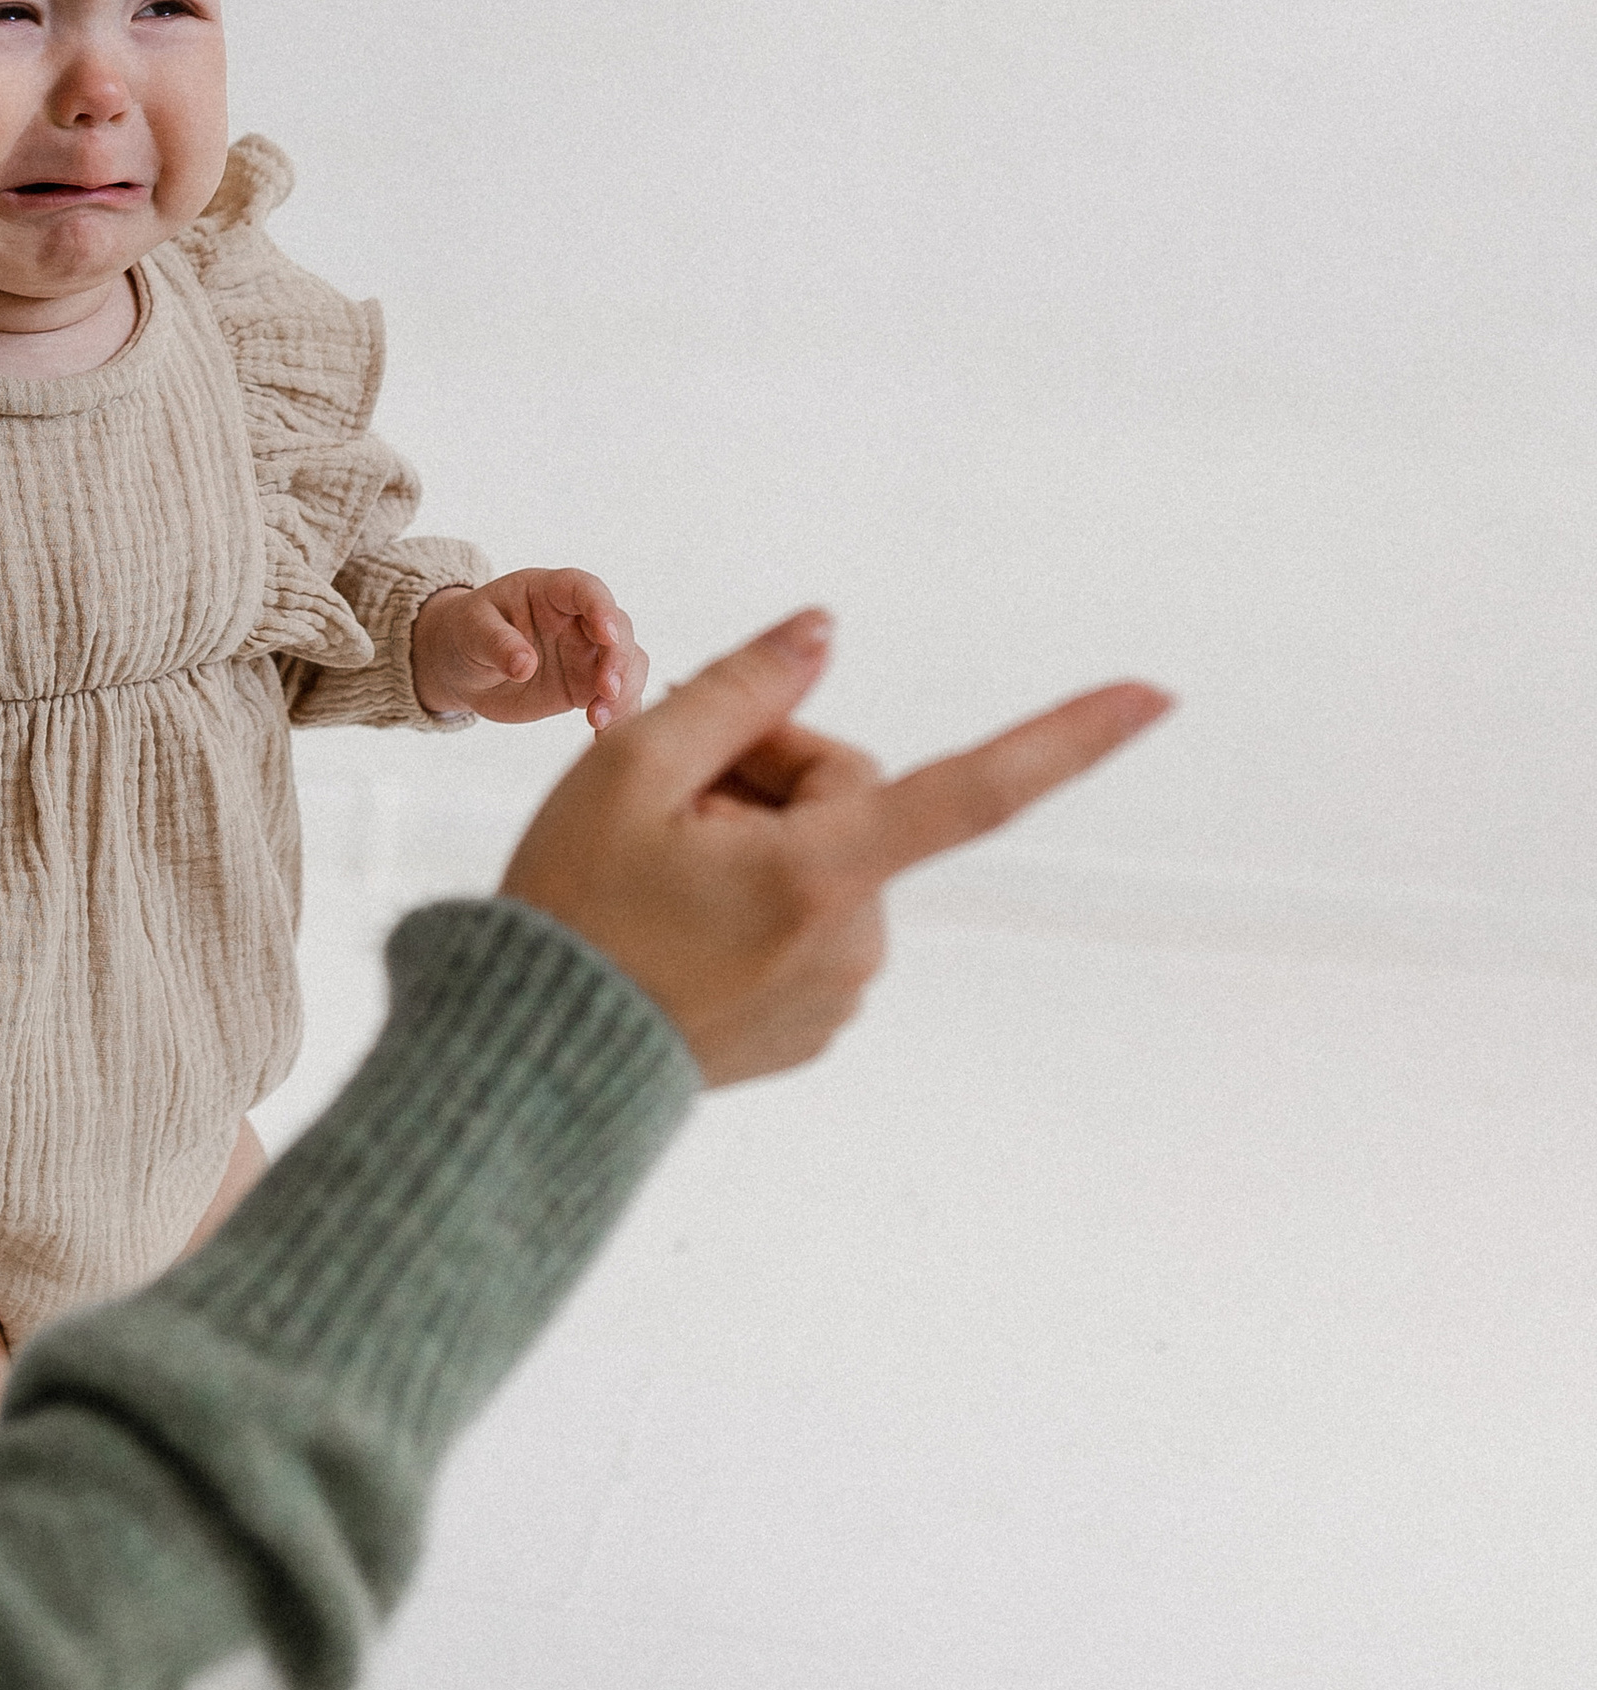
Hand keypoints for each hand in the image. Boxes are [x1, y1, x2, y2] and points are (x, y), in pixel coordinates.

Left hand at [412, 569, 649, 729]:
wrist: (462, 670)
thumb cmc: (466, 634)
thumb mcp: (472, 631)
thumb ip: (497, 643)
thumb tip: (524, 665)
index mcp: (549, 592)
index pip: (586, 589)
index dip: (602, 608)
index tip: (607, 636)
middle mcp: (577, 620)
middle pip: (619, 629)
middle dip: (619, 659)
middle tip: (606, 691)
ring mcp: (585, 654)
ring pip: (629, 664)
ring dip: (625, 691)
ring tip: (598, 721)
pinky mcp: (585, 687)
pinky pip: (617, 699)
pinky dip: (619, 718)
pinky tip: (603, 739)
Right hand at [499, 608, 1172, 1085]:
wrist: (531, 1059)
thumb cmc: (571, 904)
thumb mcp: (628, 768)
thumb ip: (739, 687)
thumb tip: (823, 630)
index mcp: (820, 874)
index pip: (974, 791)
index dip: (1070, 737)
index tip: (1159, 696)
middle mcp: (855, 939)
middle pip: (854, 794)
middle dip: (771, 776)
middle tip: (668, 805)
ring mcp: (843, 989)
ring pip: (830, 857)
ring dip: (759, 840)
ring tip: (662, 878)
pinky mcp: (820, 1022)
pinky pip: (813, 918)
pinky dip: (758, 900)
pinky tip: (679, 926)